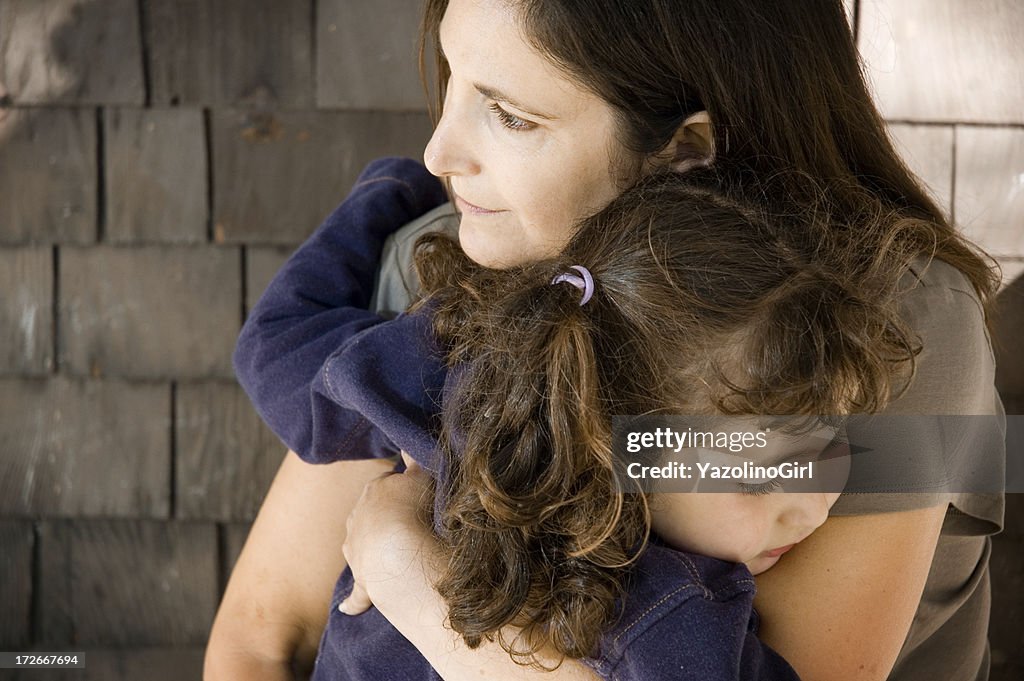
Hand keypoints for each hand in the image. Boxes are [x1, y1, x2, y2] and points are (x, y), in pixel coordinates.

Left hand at [338, 453, 435, 615]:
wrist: (395, 549)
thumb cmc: (412, 508)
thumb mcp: (420, 477)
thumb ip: (415, 460)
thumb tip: (408, 439)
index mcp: (374, 492)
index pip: (386, 484)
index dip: (402, 488)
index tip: (416, 495)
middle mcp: (358, 520)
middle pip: (370, 515)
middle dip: (385, 518)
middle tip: (411, 525)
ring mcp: (357, 552)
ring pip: (360, 548)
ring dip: (371, 551)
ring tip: (395, 557)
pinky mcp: (362, 583)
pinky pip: (358, 594)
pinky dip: (355, 601)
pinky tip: (350, 609)